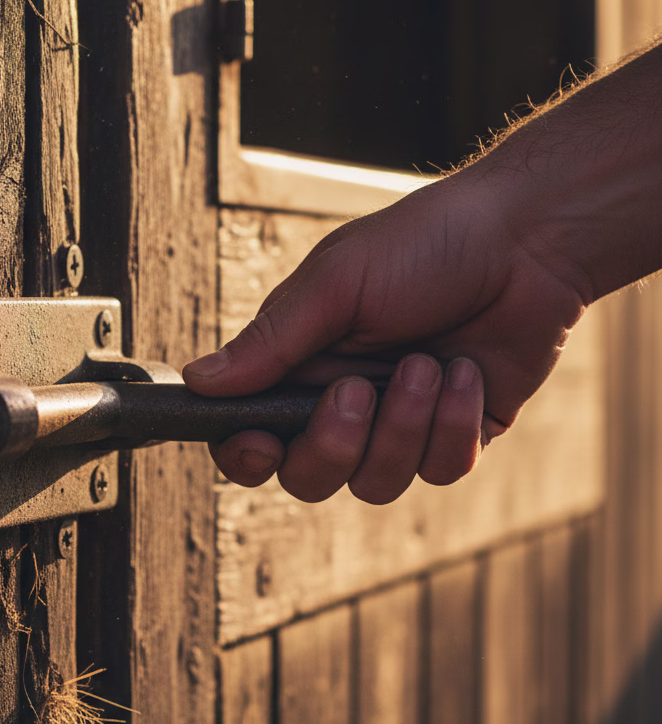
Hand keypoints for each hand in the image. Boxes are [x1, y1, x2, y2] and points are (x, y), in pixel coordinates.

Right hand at [182, 175, 589, 503]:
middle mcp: (344, 403)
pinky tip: (467, 372)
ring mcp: (401, 424)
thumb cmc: (423, 244)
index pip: (251, 436)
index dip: (246, 455)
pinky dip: (454, 424)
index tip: (258, 443)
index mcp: (301, 365)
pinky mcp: (458, 435)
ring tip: (428, 364)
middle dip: (333, 444)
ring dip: (403, 427)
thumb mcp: (335, 285)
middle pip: (308, 477)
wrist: (526, 240)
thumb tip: (198, 382)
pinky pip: (440, 471)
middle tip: (357, 390)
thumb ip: (268, 344)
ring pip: (376, 484)